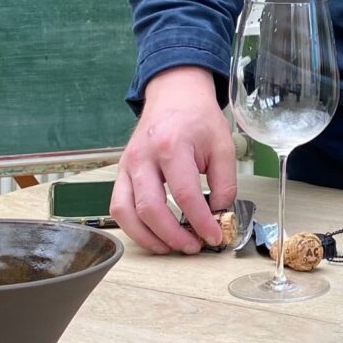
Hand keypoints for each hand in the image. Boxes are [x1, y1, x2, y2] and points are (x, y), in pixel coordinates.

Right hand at [111, 66, 236, 253]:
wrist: (174, 95)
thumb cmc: (199, 120)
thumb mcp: (223, 146)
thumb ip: (225, 183)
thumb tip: (218, 214)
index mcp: (172, 146)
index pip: (185, 195)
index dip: (200, 222)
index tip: (214, 237)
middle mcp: (143, 157)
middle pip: (150, 208)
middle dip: (172, 235)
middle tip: (193, 247)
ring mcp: (127, 165)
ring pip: (125, 212)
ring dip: (148, 237)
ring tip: (171, 247)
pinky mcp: (120, 172)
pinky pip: (118, 206)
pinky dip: (133, 227)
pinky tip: (153, 235)